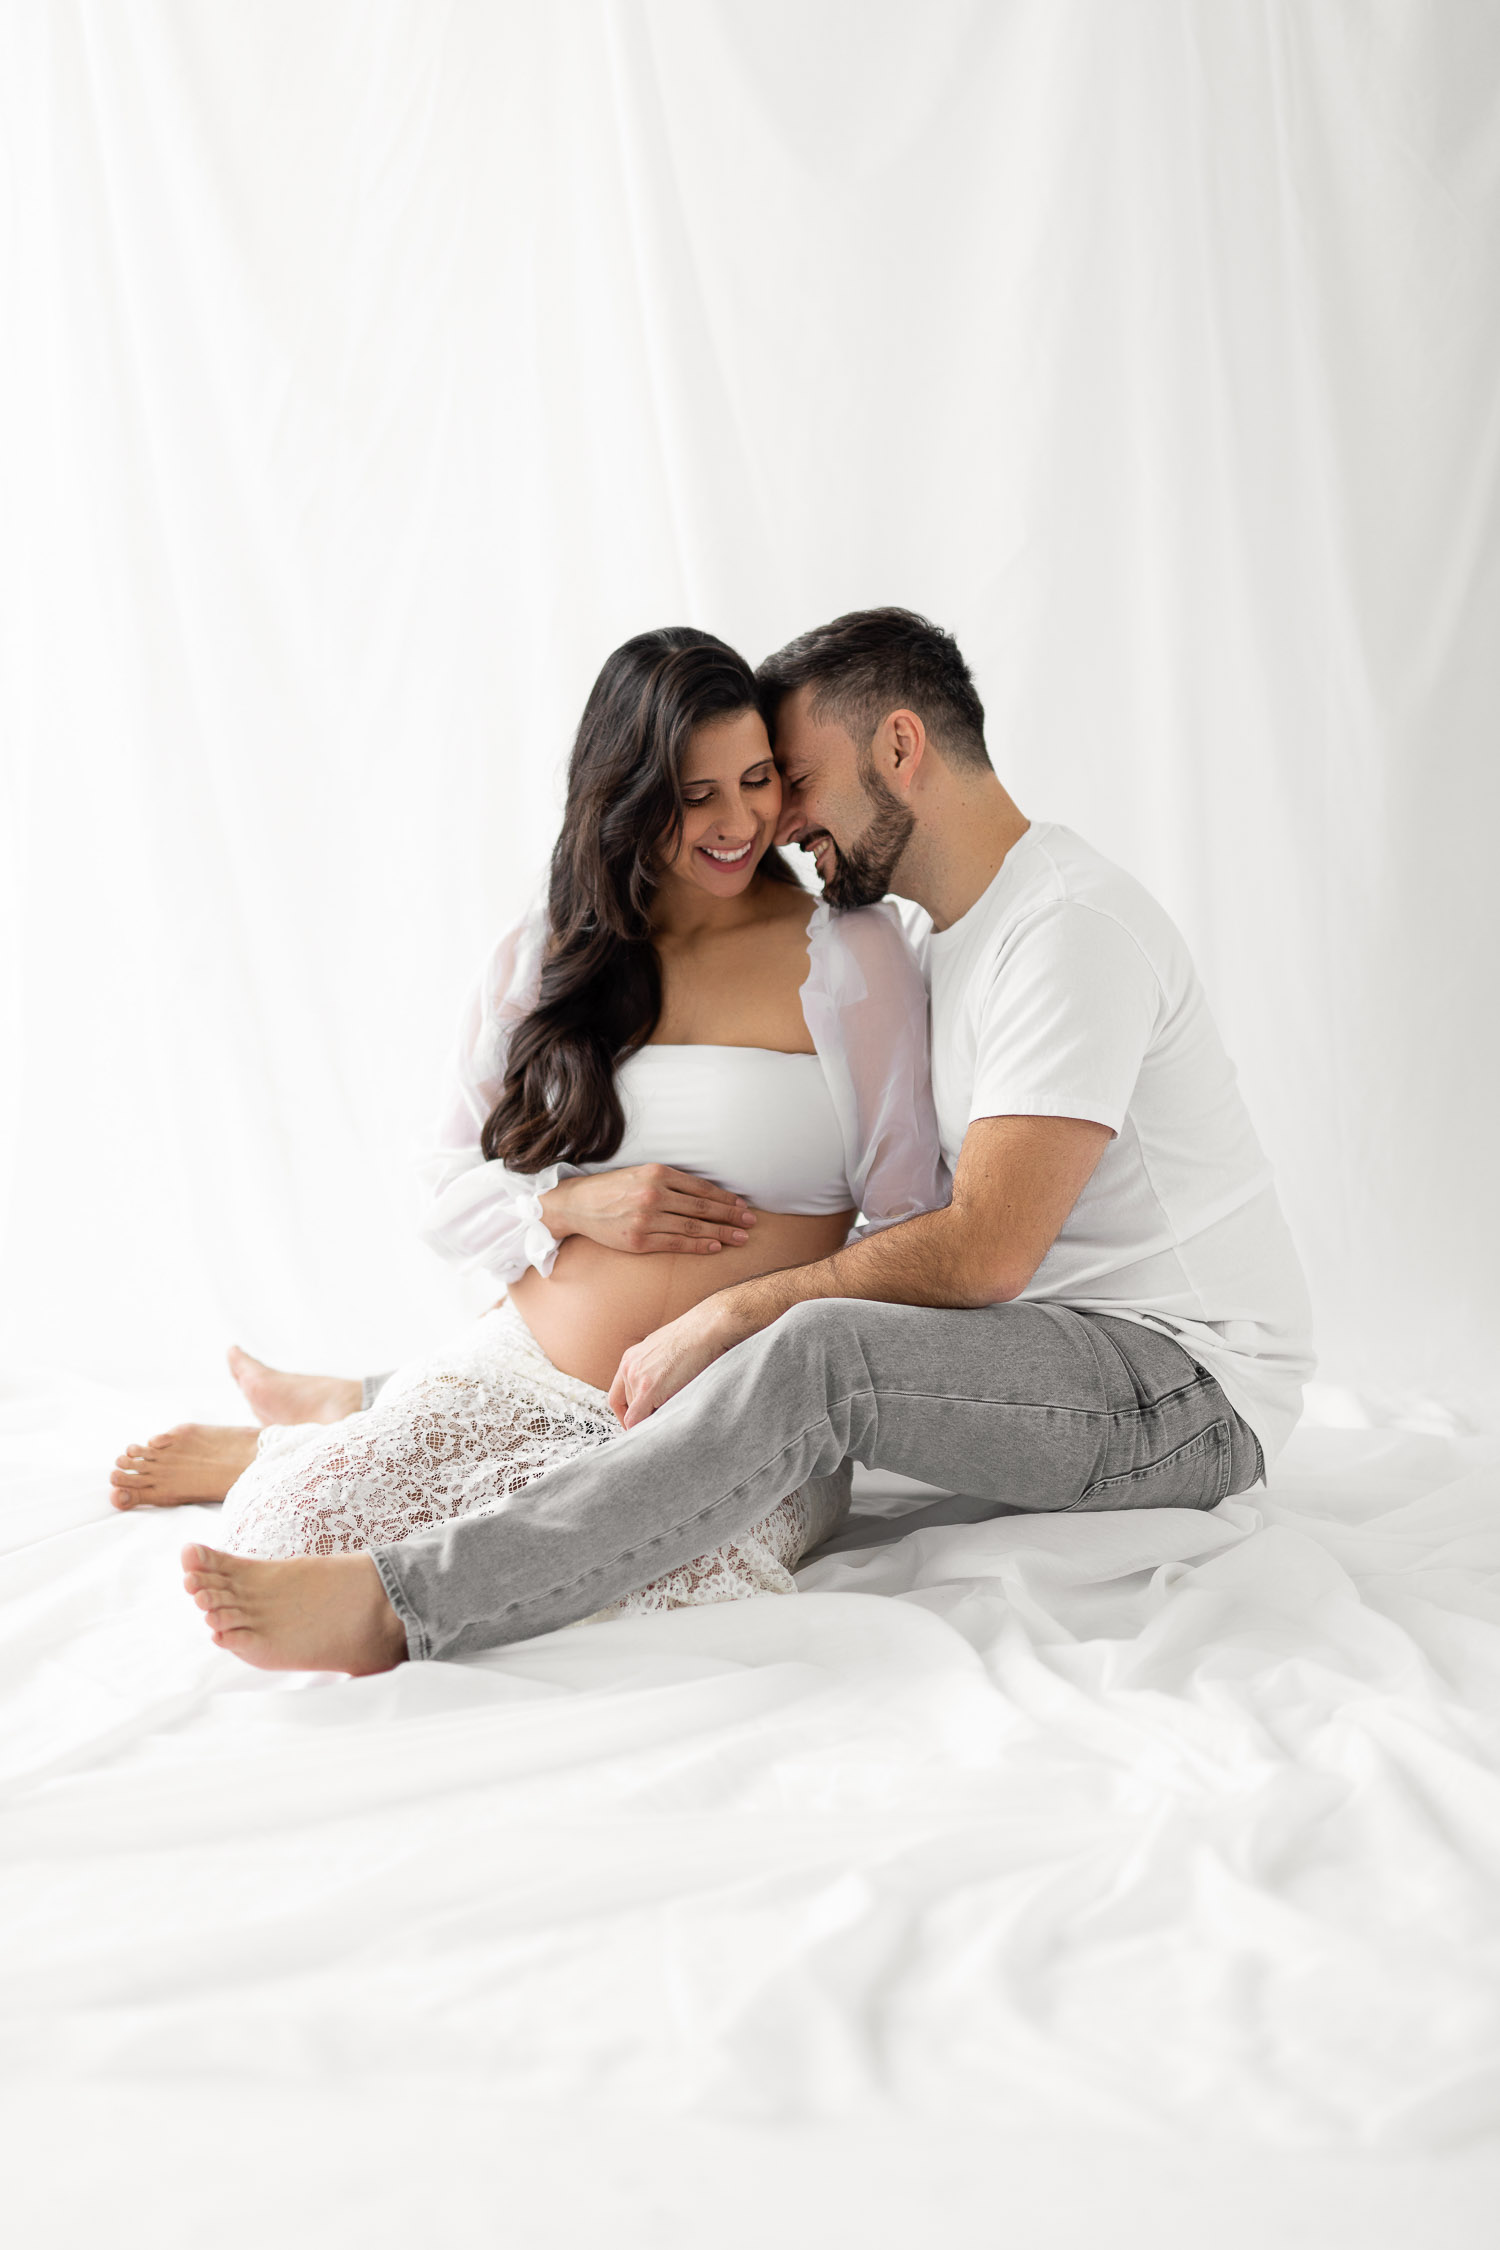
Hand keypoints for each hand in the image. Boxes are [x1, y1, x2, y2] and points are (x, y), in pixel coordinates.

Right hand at [539, 1166, 755, 1255]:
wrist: (578, 1204)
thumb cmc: (614, 1188)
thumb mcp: (642, 1174)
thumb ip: (671, 1181)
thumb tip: (707, 1194)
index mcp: (657, 1173)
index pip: (701, 1188)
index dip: (726, 1198)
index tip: (743, 1205)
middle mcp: (653, 1195)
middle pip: (702, 1207)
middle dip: (731, 1216)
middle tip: (752, 1222)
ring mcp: (646, 1219)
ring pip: (693, 1227)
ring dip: (721, 1233)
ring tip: (741, 1237)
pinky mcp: (639, 1240)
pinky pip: (675, 1244)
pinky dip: (698, 1246)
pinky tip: (715, 1246)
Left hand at [608, 1296, 747, 1426]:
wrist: (708, 1328)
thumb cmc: (697, 1338)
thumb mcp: (667, 1351)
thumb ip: (657, 1370)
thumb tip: (662, 1391)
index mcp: (631, 1358)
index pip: (618, 1395)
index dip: (626, 1412)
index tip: (638, 1422)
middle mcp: (629, 1367)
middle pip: (626, 1406)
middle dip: (642, 1417)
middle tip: (658, 1425)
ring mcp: (636, 1377)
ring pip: (633, 1414)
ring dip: (649, 1420)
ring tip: (668, 1421)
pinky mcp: (648, 1389)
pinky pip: (636, 1420)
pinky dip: (645, 1430)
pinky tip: (660, 1430)